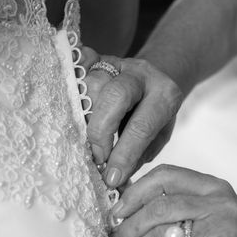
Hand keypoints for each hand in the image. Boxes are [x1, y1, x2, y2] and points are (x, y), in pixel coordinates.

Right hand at [81, 48, 182, 187]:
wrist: (158, 75)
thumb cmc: (156, 115)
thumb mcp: (159, 136)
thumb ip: (139, 155)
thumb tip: (112, 176)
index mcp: (165, 96)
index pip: (141, 127)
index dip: (123, 155)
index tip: (111, 178)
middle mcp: (141, 75)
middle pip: (116, 96)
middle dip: (101, 131)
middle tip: (96, 157)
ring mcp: (118, 63)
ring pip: (93, 83)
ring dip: (83, 115)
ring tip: (83, 138)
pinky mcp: (98, 58)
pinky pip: (80, 66)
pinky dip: (73, 82)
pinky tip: (70, 100)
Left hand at [109, 164, 236, 236]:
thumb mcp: (201, 218)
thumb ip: (171, 206)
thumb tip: (119, 207)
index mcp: (214, 188)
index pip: (166, 176)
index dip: (135, 192)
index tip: (116, 212)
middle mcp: (222, 206)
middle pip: (160, 208)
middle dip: (128, 227)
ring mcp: (223, 234)